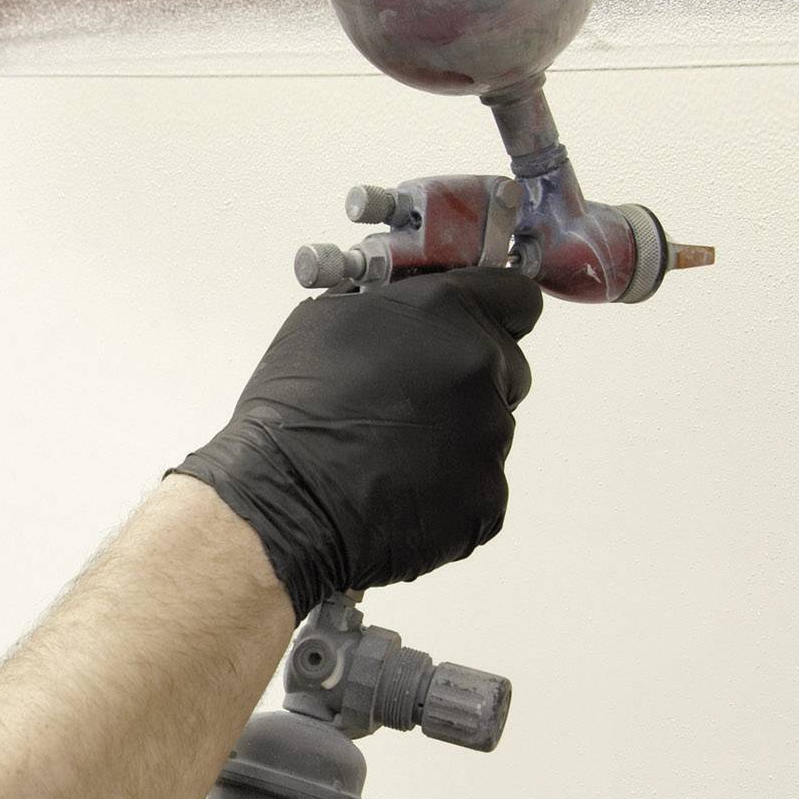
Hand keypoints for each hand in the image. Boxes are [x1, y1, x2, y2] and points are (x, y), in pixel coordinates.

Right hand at [172, 268, 540, 615]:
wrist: (281, 502)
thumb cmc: (291, 415)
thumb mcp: (325, 323)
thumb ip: (389, 307)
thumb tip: (404, 307)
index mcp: (446, 312)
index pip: (516, 297)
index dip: (499, 314)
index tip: (481, 329)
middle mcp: (480, 365)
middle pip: (508, 367)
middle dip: (470, 382)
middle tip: (414, 405)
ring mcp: (491, 434)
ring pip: (490, 431)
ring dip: (455, 440)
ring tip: (392, 456)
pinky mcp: (489, 496)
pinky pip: (481, 488)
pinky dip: (450, 494)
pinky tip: (400, 493)